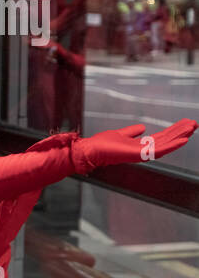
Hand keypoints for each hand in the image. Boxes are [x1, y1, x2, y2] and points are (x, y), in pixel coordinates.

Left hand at [71, 119, 195, 173]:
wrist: (89, 151)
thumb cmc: (101, 145)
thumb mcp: (120, 134)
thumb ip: (132, 132)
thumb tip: (142, 127)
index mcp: (140, 145)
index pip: (161, 137)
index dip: (173, 131)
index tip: (185, 123)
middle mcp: (143, 150)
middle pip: (166, 140)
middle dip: (180, 132)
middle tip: (195, 123)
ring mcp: (142, 153)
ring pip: (167, 144)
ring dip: (180, 136)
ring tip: (193, 128)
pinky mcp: (139, 154)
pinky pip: (160, 150)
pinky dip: (173, 145)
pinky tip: (184, 140)